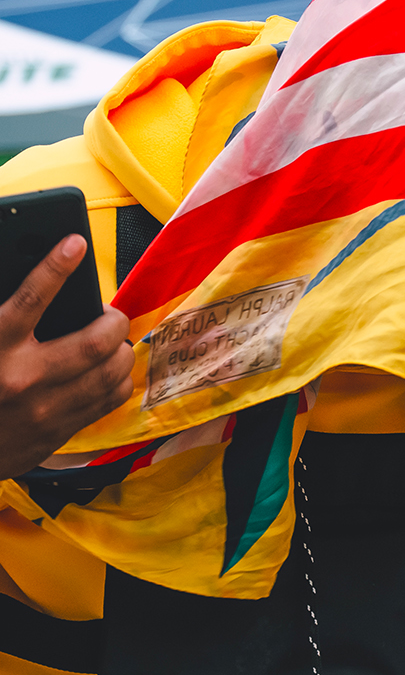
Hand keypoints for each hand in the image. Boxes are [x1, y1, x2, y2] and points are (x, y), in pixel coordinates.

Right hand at [0, 235, 133, 479]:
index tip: (74, 243)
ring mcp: (43, 409)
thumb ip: (5, 319)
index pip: (29, 299)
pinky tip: (112, 369)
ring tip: (114, 341)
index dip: (55, 267)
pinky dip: (119, 379)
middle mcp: (21, 379)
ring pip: (110, 373)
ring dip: (122, 351)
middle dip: (112, 322)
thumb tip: (30, 280)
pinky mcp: (57, 431)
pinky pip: (108, 400)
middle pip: (94, 343)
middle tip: (108, 316)